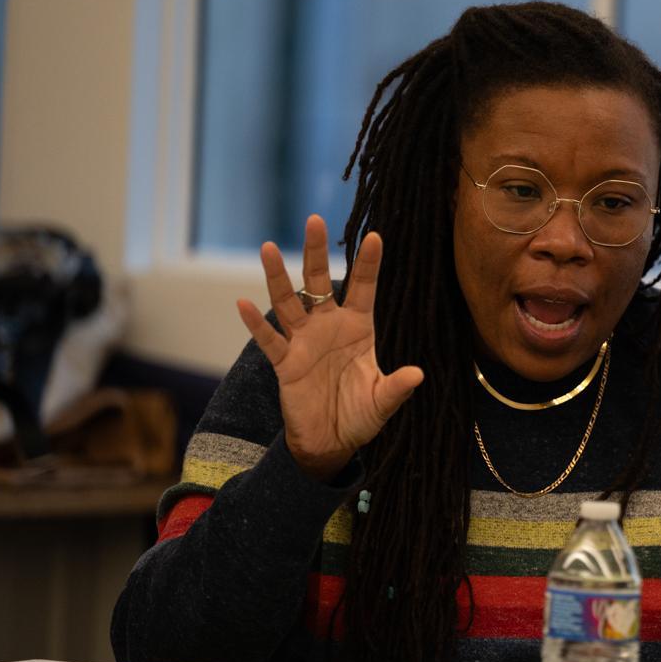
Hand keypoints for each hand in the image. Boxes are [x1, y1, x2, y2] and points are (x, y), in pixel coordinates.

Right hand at [237, 215, 423, 480]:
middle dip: (317, 252)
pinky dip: (255, 323)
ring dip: (278, 276)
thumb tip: (417, 374)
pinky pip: (268, 340)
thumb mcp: (382, 402)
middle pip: (321, 282)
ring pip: (288, 302)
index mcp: (359, 329)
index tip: (375, 236)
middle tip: (314, 218)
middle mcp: (329, 327)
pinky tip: (242, 303)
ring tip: (268, 247)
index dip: (368, 264)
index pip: (364, 288)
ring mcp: (304, 342)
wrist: (331, 443)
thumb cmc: (361, 417)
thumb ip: (397, 388)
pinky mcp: (285, 363)